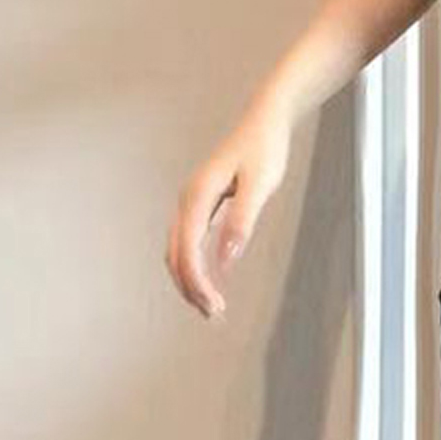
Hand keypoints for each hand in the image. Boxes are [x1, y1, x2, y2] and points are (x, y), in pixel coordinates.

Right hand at [163, 101, 292, 319]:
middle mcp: (187, 200)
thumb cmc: (264, 151)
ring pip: (178, 250)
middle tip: (214, 315)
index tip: (214, 306)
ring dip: (190, 281)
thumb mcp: (259, 186)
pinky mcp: (201, 206)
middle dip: (190, 287)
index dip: (196, 281)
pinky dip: (194, 266)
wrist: (263, 123)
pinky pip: (188, 242)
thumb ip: (242, 221)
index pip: (186, 249)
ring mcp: (191, 203)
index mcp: (197, 196)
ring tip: (212, 308)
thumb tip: (227, 260)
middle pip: (176, 254)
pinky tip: (210, 282)